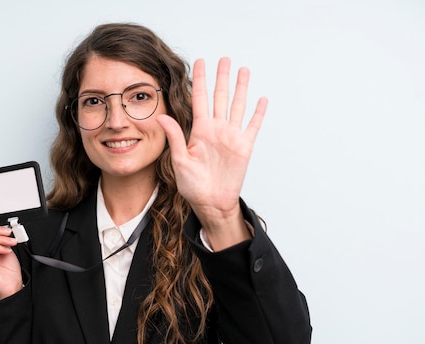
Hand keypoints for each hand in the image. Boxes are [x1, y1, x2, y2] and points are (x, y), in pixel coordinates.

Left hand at [157, 57, 266, 249]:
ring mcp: (231, 136)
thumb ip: (175, 137)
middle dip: (222, 77)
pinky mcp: (244, 146)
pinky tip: (262, 99)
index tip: (200, 62)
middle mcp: (216, 129)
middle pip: (220, 97)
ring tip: (243, 70)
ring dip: (241, 88)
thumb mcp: (179, 160)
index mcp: (199, 130)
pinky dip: (258, 112)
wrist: (211, 203)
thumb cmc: (192, 185)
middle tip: (225, 58)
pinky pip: (253, 125)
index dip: (201, 80)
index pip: (200, 99)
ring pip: (237, 105)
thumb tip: (162, 116)